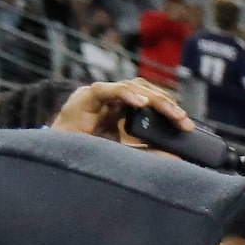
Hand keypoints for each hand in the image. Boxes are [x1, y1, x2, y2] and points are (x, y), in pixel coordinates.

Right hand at [51, 78, 193, 143]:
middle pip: (143, 91)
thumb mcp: (124, 153)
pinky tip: (141, 103)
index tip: (187, 124)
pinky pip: (107, 89)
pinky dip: (125, 94)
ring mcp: (98, 96)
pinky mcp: (84, 98)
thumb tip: (177, 156)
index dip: (168, 108)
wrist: (58, 158)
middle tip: (183, 119)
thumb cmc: (88, 153)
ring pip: (130, 86)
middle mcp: (111, 99)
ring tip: (171, 111)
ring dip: (152, 98)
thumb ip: (146, 152)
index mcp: (120, 109)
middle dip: (166, 103)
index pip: (149, 100)